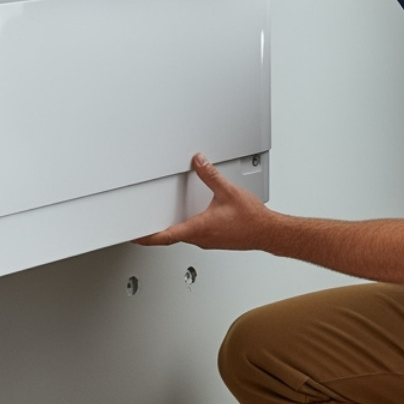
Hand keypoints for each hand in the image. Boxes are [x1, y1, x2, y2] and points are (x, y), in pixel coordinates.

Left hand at [133, 154, 269, 249]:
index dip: (146, 237)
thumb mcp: (228, 191)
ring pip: (184, 236)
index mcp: (198, 227)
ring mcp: (208, 241)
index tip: (135, 236)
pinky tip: (192, 220)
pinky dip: (187, 229)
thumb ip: (210, 175)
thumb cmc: (251, 219)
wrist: (268, 232)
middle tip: (142, 230)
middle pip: (171, 238)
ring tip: (163, 222)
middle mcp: (201, 238)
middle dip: (156, 234)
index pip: (164, 236)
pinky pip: (196, 236)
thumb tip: (199, 162)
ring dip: (172, 230)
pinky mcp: (216, 240)